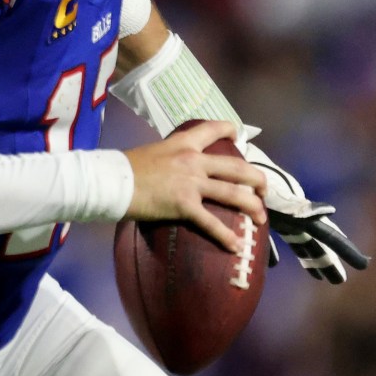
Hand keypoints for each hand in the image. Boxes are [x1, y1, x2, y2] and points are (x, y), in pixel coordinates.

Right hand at [124, 120, 268, 254]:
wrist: (112, 181)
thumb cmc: (125, 168)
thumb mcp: (153, 151)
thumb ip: (170, 156)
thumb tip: (173, 166)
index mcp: (184, 143)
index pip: (213, 129)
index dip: (230, 130)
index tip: (239, 136)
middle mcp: (194, 160)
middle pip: (237, 167)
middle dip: (257, 179)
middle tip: (263, 190)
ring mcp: (192, 183)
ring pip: (233, 193)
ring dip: (252, 206)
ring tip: (261, 218)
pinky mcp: (185, 205)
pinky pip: (211, 222)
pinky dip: (226, 236)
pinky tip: (236, 246)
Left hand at [239, 138, 369, 281]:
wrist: (232, 162)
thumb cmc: (256, 178)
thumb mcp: (279, 193)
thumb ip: (299, 207)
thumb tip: (327, 213)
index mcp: (302, 214)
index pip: (328, 235)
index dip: (344, 249)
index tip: (362, 264)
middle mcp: (295, 216)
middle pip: (316, 242)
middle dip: (327, 261)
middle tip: (340, 280)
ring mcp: (279, 215)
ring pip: (298, 241)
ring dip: (308, 257)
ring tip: (318, 276)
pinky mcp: (260, 215)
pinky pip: (270, 239)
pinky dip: (273, 252)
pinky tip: (273, 265)